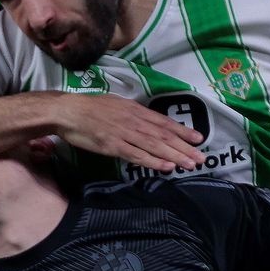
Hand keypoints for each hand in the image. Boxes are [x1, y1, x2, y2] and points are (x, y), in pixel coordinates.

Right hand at [54, 93, 206, 172]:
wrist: (68, 111)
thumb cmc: (90, 107)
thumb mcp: (117, 104)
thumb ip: (133, 113)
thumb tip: (148, 120)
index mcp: (135, 109)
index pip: (164, 122)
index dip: (182, 130)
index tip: (198, 138)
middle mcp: (133, 121)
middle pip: (164, 135)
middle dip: (184, 147)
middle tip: (201, 157)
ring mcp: (124, 133)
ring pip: (154, 146)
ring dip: (174, 156)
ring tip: (190, 164)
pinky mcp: (113, 146)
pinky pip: (137, 155)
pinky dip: (153, 161)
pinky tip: (166, 167)